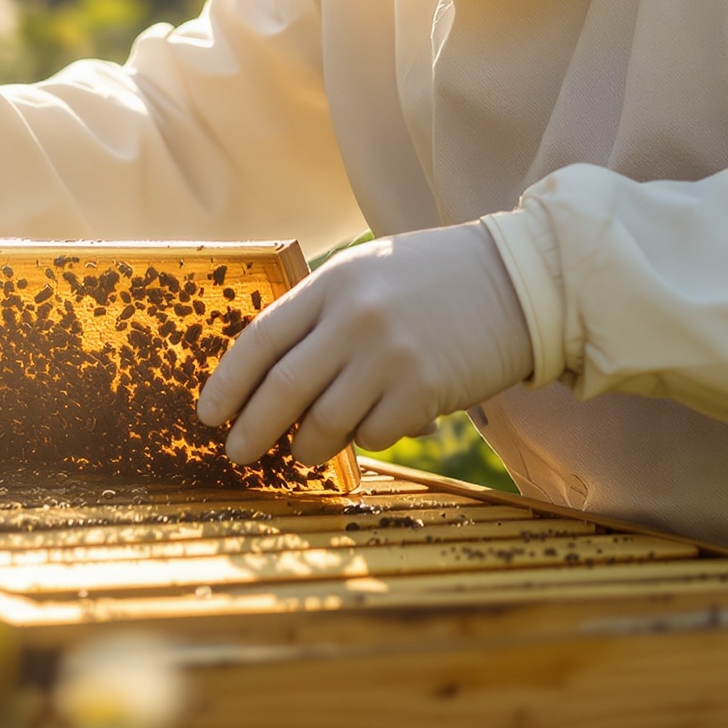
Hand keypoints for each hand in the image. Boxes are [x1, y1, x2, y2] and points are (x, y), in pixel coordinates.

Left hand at [196, 223, 534, 465]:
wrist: (519, 281)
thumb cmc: (436, 279)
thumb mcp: (368, 273)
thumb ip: (322, 313)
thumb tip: (272, 374)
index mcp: (332, 284)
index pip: (260, 340)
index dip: (228, 383)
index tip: (208, 415)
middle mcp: (354, 319)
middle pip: (282, 390)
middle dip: (253, 430)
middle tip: (238, 454)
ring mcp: (390, 355)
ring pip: (325, 423)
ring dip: (307, 446)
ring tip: (304, 452)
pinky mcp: (425, 389)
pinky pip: (375, 435)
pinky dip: (367, 440)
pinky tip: (375, 428)